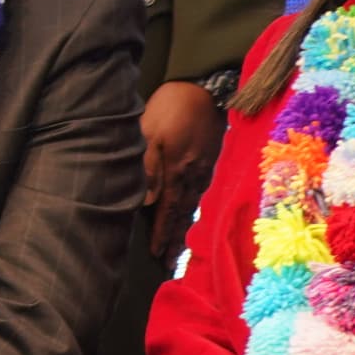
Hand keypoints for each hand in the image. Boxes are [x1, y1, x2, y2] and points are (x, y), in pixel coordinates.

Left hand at [139, 82, 226, 254]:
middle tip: (166, 264)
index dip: (161, 235)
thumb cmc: (173, 108)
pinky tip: (189, 217)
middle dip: (173, 241)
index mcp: (177, 173)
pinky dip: (193, 211)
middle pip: (180, 216)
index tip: (156, 257)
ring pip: (191, 207)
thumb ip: (147, 168)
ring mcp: (203, 171)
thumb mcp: (152, 134)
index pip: (166, 212)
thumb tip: (146, 202)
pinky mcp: (209, 162)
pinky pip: (199, 194)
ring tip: (177, 249)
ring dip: (183, 229)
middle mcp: (192, 178)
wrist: (207, 89)